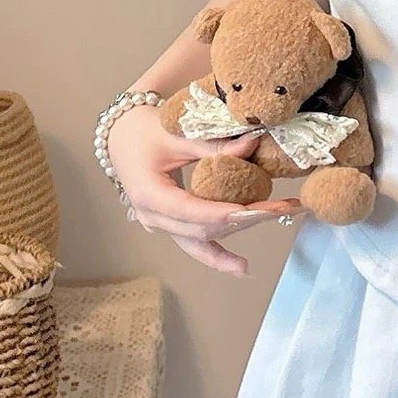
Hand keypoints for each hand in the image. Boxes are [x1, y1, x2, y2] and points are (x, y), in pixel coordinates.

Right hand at [106, 100, 308, 277]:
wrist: (122, 136)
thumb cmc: (145, 131)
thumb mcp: (177, 133)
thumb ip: (214, 145)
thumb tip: (253, 143)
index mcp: (149, 194)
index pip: (189, 210)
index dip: (220, 213)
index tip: (251, 211)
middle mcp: (152, 216)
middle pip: (199, 230)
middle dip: (239, 223)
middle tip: (276, 212)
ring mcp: (159, 224)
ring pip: (197, 242)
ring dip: (232, 241)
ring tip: (263, 239)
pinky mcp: (169, 224)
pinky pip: (194, 242)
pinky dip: (217, 253)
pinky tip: (240, 267)